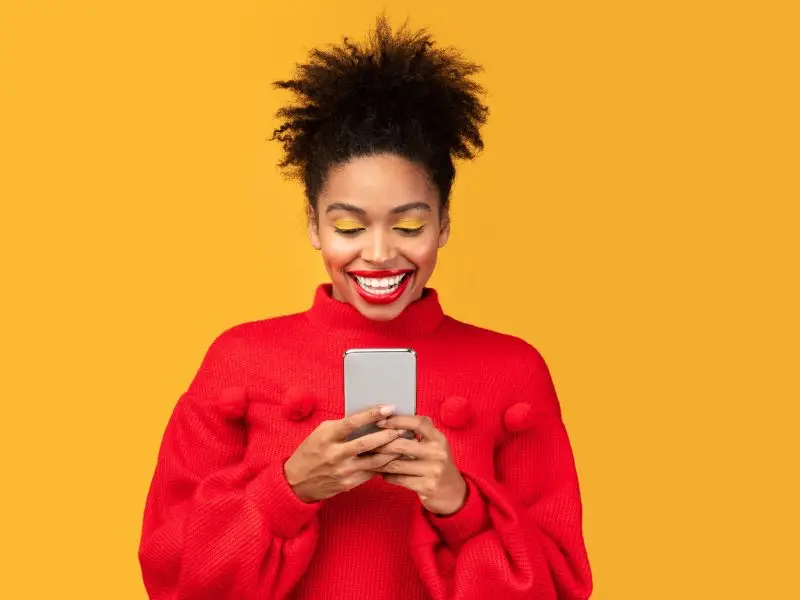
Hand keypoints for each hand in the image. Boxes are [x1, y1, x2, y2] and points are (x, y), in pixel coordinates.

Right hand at [284, 405, 402, 502]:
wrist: (297, 482)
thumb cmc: (310, 451)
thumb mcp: (321, 433)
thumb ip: (341, 426)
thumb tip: (367, 418)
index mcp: (327, 437)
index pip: (352, 423)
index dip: (372, 415)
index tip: (388, 408)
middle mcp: (335, 454)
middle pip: (366, 443)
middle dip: (388, 435)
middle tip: (403, 428)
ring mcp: (342, 471)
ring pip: (373, 461)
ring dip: (391, 452)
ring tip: (404, 443)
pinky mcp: (348, 484)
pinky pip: (371, 473)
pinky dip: (384, 465)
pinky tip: (394, 458)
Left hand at [372, 415, 466, 514]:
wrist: (453, 494)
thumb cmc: (437, 465)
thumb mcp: (436, 446)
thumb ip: (421, 434)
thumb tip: (391, 421)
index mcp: (439, 439)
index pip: (418, 423)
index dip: (398, 420)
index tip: (381, 421)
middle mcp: (438, 453)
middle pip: (401, 444)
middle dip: (381, 444)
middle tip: (366, 443)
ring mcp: (433, 471)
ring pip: (397, 464)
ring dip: (379, 462)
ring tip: (369, 458)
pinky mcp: (426, 486)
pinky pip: (399, 479)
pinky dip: (387, 476)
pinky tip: (381, 473)